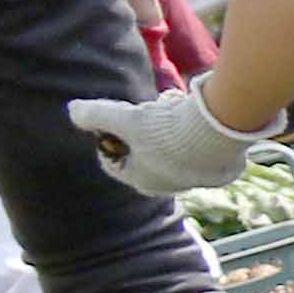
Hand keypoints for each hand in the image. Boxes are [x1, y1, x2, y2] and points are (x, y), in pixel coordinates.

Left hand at [65, 81, 275, 197]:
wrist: (217, 134)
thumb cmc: (164, 130)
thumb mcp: (122, 118)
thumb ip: (95, 114)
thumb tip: (72, 110)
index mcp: (141, 180)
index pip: (115, 163)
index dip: (108, 140)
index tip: (109, 122)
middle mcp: (170, 186)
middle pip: (147, 156)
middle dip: (143, 131)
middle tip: (145, 110)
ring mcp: (198, 179)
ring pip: (176, 152)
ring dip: (170, 129)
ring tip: (172, 106)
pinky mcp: (221, 170)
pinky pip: (203, 151)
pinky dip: (196, 135)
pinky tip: (196, 117)